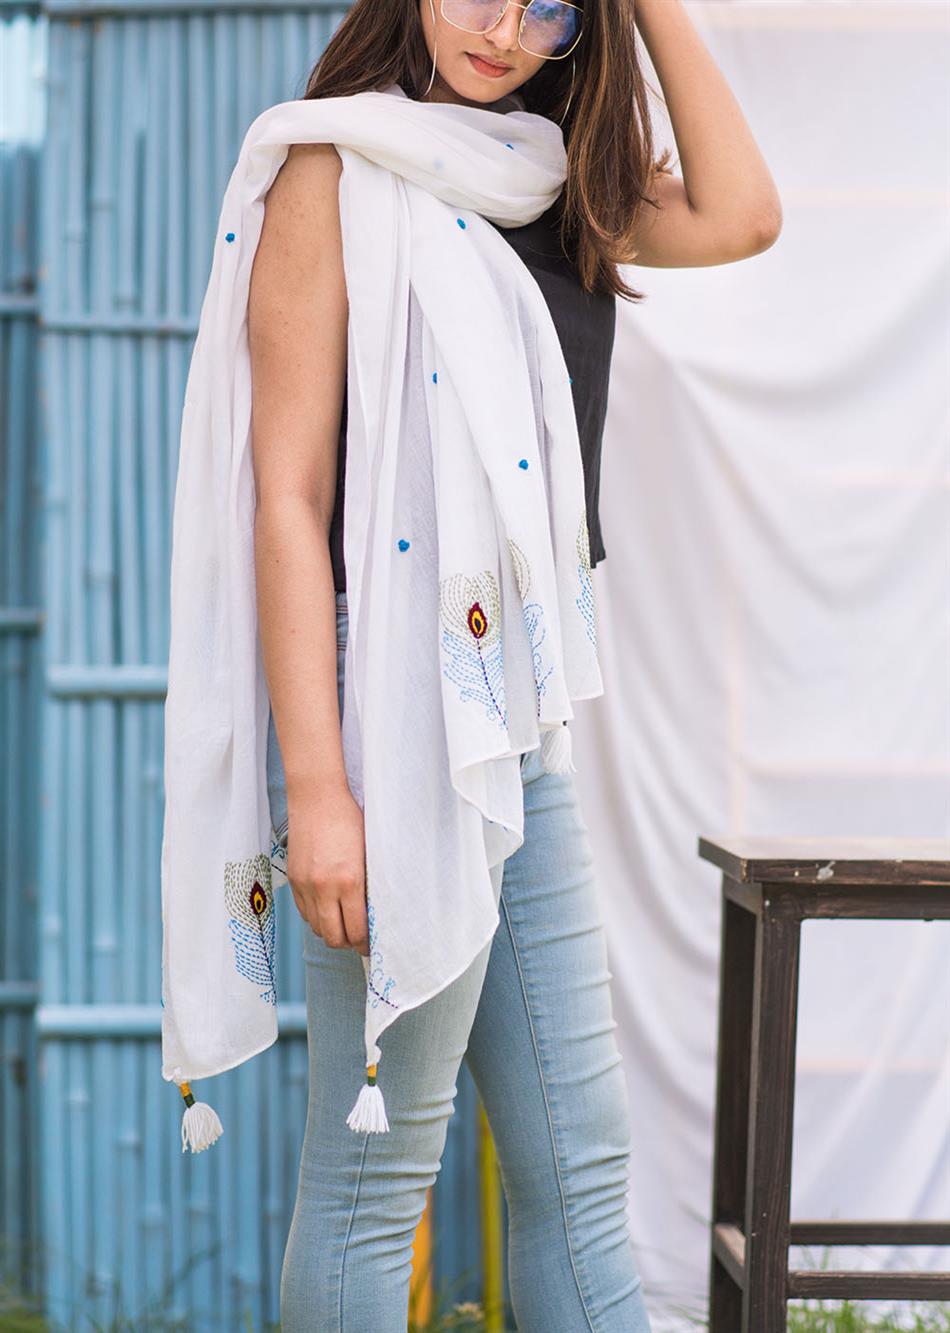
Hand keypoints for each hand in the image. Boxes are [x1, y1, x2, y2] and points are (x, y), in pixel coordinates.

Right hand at [285, 785, 368, 954]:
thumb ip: (369, 884)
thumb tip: (373, 912)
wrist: (317, 798)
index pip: (356, 930)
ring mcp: (305, 886)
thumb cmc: (348, 819)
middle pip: (333, 937)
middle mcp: (324, 888)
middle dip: (348, 944)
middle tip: (359, 941)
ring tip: (343, 925)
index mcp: (349, 881)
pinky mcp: (293, 880)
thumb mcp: (368, 852)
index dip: (365, 943)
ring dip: (330, 932)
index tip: (372, 944)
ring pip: (316, 928)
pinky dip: (315, 918)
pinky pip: (303, 913)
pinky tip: (327, 911)